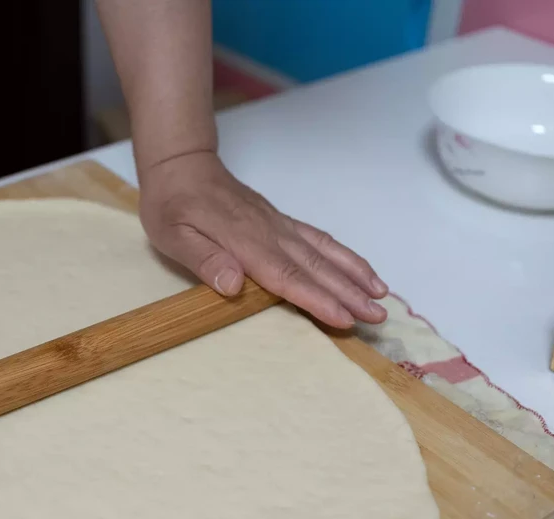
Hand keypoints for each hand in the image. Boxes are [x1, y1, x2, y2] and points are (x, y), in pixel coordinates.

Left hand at [139, 151, 387, 327]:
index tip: (344, 318)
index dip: (317, 299)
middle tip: (378, 318)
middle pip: (315, 267)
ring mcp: (279, 226)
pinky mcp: (281, 222)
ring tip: (382, 298)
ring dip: (355, 275)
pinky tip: (360, 271)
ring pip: (324, 252)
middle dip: (349, 294)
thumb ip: (204, 259)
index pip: (286, 276)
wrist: (181, 165)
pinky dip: (344, 256)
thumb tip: (232, 285)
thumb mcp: (173, 235)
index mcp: (244, 241)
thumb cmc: (172, 204)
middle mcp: (270, 233)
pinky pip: (320, 239)